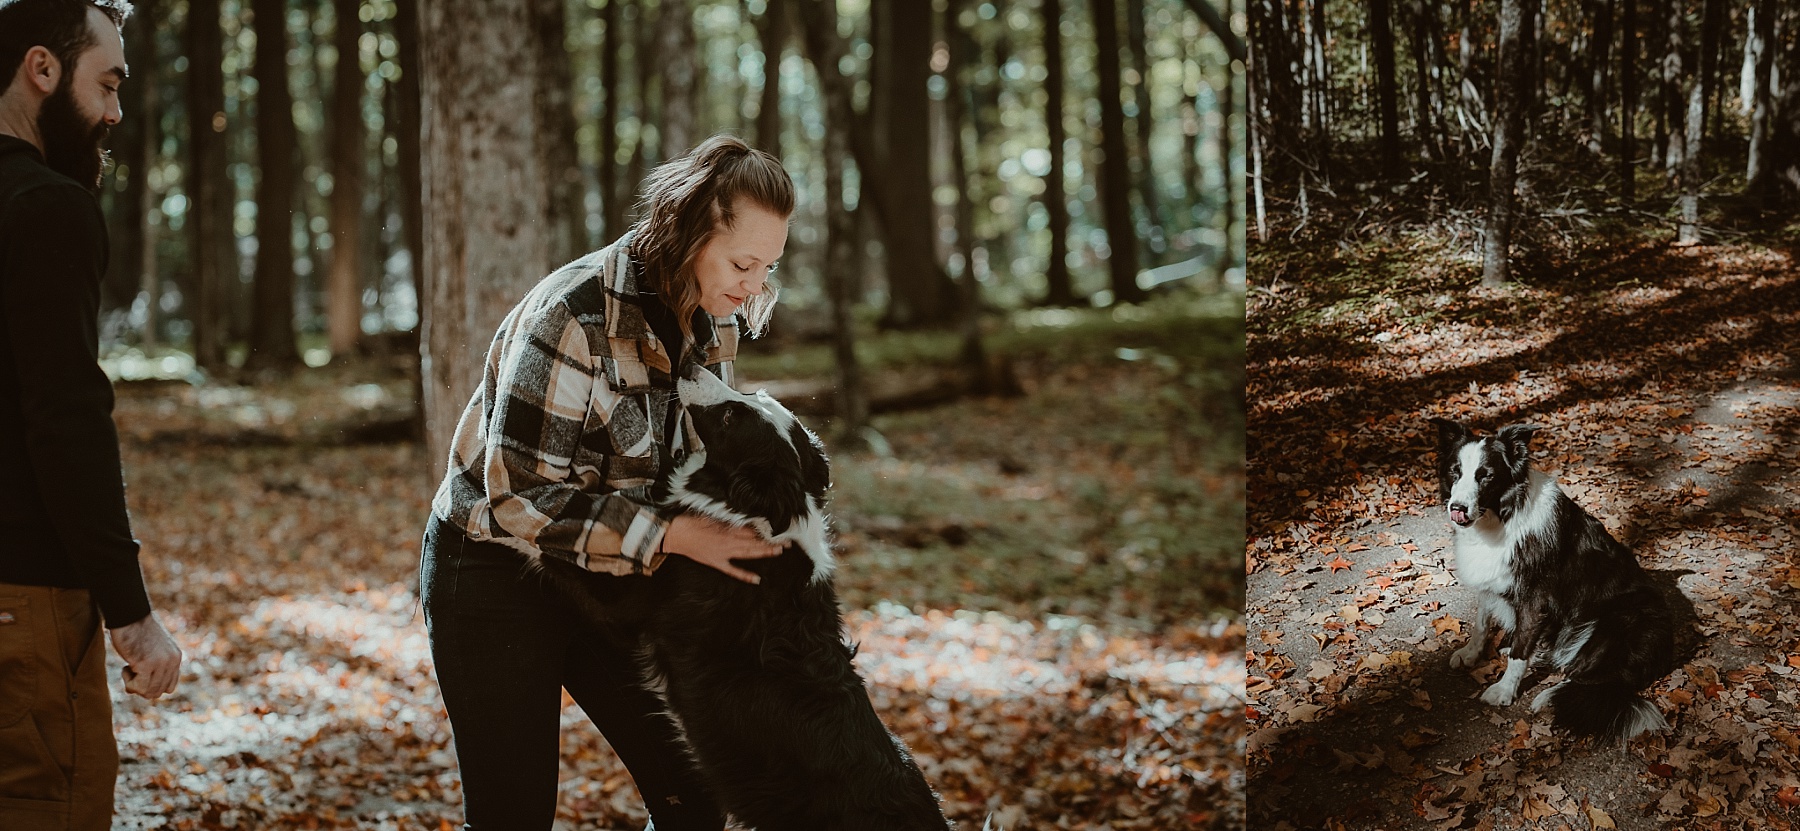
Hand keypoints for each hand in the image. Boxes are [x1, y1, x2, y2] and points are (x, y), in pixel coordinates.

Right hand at [108, 613, 182, 699]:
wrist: (129, 615)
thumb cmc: (136, 630)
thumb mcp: (154, 649)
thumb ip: (157, 665)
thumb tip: (150, 692)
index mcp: (176, 657)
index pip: (169, 687)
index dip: (152, 686)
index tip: (140, 675)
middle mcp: (172, 661)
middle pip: (158, 692)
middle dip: (142, 687)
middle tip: (131, 671)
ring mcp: (161, 663)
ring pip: (149, 693)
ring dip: (134, 686)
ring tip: (129, 668)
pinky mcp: (147, 664)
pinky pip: (138, 687)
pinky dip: (129, 683)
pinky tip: (126, 666)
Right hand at [661, 514, 782, 583]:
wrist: (675, 534)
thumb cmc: (690, 522)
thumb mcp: (710, 514)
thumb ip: (728, 517)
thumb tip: (743, 517)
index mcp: (727, 528)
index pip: (751, 529)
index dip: (766, 529)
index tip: (778, 528)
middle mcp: (729, 542)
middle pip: (754, 542)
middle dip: (771, 542)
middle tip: (787, 542)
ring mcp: (724, 554)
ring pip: (748, 554)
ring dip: (764, 553)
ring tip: (778, 552)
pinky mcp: (717, 562)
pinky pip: (733, 571)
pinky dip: (745, 575)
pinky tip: (756, 579)